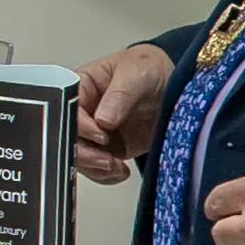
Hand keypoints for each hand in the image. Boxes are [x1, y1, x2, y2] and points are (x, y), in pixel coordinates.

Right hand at [70, 42, 179, 181]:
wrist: (176, 85)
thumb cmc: (151, 69)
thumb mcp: (137, 73)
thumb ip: (120, 94)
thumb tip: (102, 119)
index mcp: (81, 87)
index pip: (67, 110)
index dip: (79, 126)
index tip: (100, 135)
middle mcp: (84, 111)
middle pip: (68, 138)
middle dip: (85, 154)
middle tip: (107, 160)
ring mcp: (96, 132)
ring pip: (80, 157)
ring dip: (95, 168)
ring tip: (116, 167)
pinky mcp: (111, 148)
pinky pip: (98, 168)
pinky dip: (106, 175)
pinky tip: (120, 172)